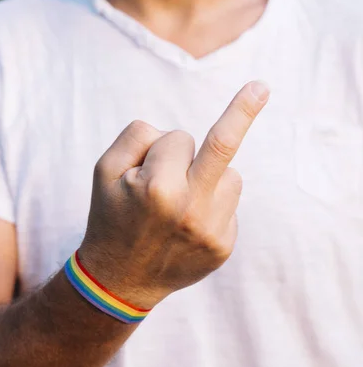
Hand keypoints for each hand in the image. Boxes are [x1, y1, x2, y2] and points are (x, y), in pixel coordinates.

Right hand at [79, 81, 269, 308]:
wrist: (119, 280)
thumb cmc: (111, 216)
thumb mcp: (104, 170)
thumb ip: (137, 136)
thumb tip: (181, 136)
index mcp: (158, 188)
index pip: (178, 138)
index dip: (162, 148)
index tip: (147, 169)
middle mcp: (191, 210)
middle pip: (223, 145)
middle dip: (243, 111)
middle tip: (262, 86)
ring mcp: (212, 231)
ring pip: (231, 175)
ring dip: (209, 177)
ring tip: (180, 204)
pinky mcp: (224, 247)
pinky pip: (231, 204)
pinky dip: (213, 204)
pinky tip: (189, 224)